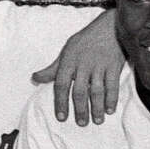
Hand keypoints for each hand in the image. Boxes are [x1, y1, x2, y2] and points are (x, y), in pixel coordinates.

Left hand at [31, 9, 123, 125]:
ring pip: (96, 91)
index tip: (61, 117)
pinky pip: (112, 85)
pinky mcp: (114, 65)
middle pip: (79, 92)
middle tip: (81, 123)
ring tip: (96, 121)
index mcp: (69, 61)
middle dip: (80, 110)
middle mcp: (83, 64)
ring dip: (96, 108)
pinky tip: (109, 110)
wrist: (112, 25)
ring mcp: (99, 65)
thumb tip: (35, 77)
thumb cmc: (86, 40)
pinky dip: (111, 98)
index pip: (61, 85)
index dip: (60, 102)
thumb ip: (53, 68)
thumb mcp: (67, 51)